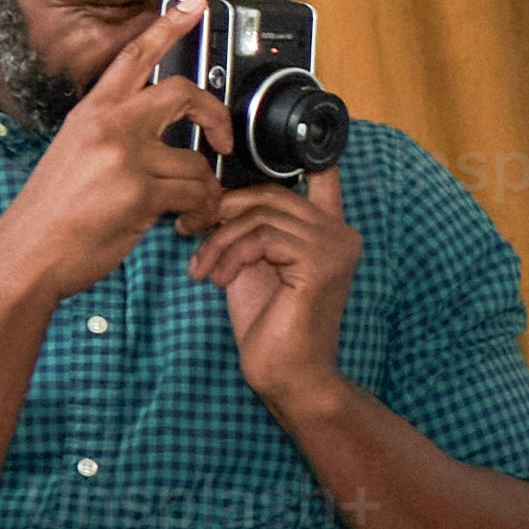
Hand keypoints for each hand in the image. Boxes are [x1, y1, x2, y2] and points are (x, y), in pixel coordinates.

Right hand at [0, 0, 229, 301]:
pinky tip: (184, 224)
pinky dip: (199, 212)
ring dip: (204, 190)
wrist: (29, 252)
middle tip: (223, 140)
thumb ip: (113, 134)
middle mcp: (108, 124)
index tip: (196, 4)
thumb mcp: (75, 154)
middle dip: (216, 116)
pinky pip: (195, 194)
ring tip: (191, 209)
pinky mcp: (140, 190)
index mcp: (92, 111)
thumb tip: (157, 139)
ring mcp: (124, 155)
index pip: (134, 56)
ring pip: (197, 161)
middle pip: (183, 93)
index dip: (169, 25)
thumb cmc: (54, 211)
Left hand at [188, 166, 359, 414]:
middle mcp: (340, 234)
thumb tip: (217, 193)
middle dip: (220, 211)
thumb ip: (250, 228)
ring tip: (203, 270)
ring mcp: (334, 247)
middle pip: (269, 195)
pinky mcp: (320, 264)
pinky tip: (218, 280)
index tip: (283, 152)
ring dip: (218, 241)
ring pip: (259, 215)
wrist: (287, 376)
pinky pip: (261, 237)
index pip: (322, 175)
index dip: (306, 155)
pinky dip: (230, 255)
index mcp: (329, 232)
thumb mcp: (253, 263)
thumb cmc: (269, 326)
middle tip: (188, 233)